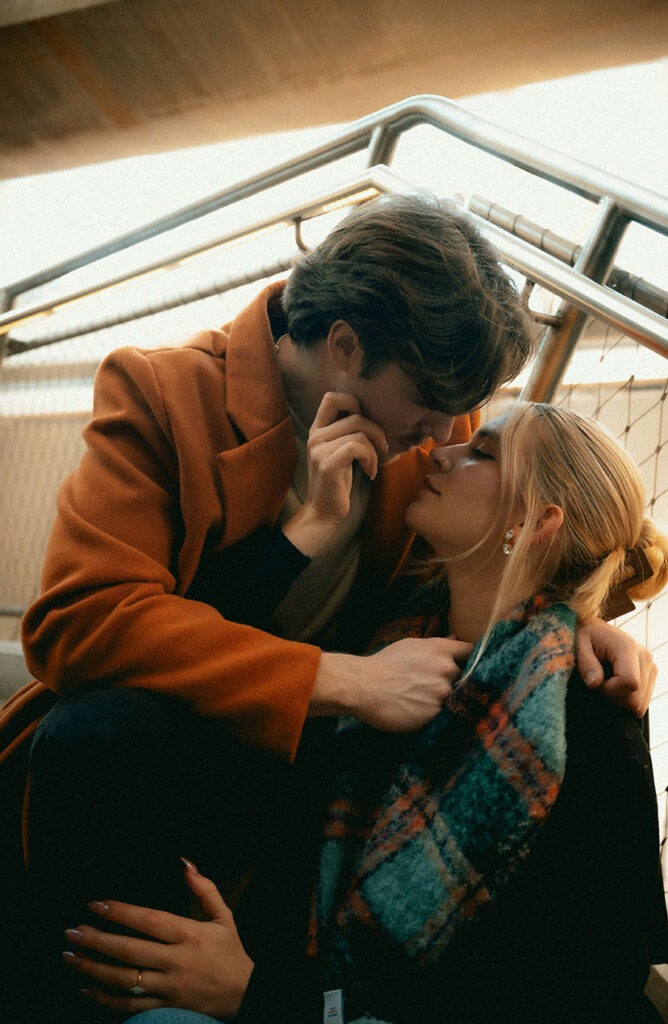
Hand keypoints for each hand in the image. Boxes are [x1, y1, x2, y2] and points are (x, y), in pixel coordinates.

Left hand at [62, 859, 253, 1017]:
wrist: (247, 995)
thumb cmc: (232, 953)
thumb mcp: (224, 917)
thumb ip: (204, 889)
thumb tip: (185, 863)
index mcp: (190, 934)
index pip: (150, 920)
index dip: (122, 912)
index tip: (97, 904)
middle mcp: (178, 961)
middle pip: (130, 950)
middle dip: (97, 940)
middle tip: (72, 932)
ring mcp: (170, 987)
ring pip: (124, 979)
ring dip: (94, 967)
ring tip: (70, 957)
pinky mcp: (167, 1008)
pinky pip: (130, 1005)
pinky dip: (105, 999)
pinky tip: (87, 988)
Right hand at [283, 392, 387, 555]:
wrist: (323, 512)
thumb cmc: (337, 482)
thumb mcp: (340, 452)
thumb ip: (346, 433)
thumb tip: (371, 417)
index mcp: (317, 430)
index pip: (332, 397)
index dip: (354, 404)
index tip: (365, 425)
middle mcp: (315, 436)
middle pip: (355, 415)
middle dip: (376, 431)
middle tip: (382, 448)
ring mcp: (319, 449)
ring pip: (359, 432)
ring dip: (374, 450)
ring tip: (372, 466)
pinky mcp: (327, 463)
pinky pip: (357, 447)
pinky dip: (370, 459)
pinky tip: (369, 472)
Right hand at [311, 636, 472, 730]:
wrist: (364, 687)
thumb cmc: (384, 664)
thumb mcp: (411, 646)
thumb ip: (437, 645)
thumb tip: (455, 639)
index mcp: (441, 649)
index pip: (471, 651)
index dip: (470, 658)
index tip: (468, 664)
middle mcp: (447, 669)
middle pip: (465, 677)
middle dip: (454, 681)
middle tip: (435, 686)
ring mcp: (443, 693)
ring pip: (456, 697)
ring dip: (446, 699)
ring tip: (425, 700)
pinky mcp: (436, 714)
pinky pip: (445, 714)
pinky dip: (437, 713)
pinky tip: (422, 711)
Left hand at [576, 619, 656, 715]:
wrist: (597, 630)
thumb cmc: (586, 637)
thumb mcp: (578, 645)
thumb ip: (585, 663)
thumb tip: (595, 683)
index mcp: (628, 648)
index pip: (630, 683)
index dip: (608, 690)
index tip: (594, 681)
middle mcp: (645, 658)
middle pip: (635, 700)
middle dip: (612, 697)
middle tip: (598, 682)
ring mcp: (651, 668)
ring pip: (639, 705)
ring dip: (618, 699)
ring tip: (607, 681)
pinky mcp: (651, 676)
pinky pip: (640, 703)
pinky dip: (625, 699)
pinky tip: (615, 685)